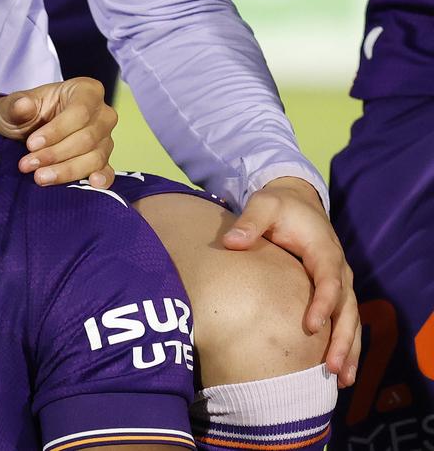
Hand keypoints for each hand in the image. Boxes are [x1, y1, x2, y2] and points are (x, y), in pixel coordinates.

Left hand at [0, 77, 116, 186]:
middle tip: (28, 164)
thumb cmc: (22, 114)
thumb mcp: (13, 107)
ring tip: (40, 177)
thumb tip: (23, 106)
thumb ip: (17, 106)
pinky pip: (106, 171)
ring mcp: (105, 138)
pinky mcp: (102, 159)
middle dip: (56, 154)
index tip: (31, 144)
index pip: (79, 111)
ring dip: (67, 170)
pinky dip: (102, 178)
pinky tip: (91, 184)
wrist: (23, 131)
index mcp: (86, 91)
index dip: (56, 130)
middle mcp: (102, 114)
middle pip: (87, 137)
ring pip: (95, 157)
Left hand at [223, 176, 360, 386]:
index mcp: (324, 250)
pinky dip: (346, 345)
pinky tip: (340, 372)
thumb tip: (231, 241)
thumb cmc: (278, 206)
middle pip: (347, 308)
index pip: (329, 280)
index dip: (323, 303)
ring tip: (343, 379)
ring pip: (350, 320)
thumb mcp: (263, 205)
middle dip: (342, 339)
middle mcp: (339, 269)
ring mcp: (340, 283)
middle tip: (333, 368)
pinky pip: (344, 321)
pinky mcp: (334, 293)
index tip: (311, 327)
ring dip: (349, 349)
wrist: (297, 202)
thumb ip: (251, 222)